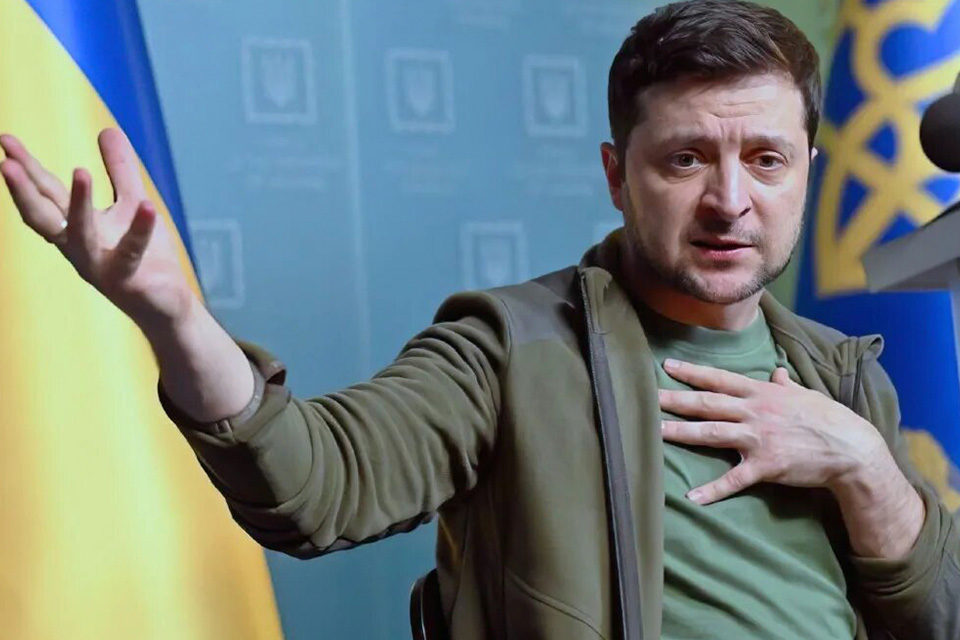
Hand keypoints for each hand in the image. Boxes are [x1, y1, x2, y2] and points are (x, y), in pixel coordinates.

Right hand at [0, 128, 195, 331]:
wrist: (167, 305)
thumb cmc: (146, 258)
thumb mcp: (131, 204)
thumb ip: (120, 171)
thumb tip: (107, 129)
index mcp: (75, 227)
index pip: (46, 193)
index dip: (26, 168)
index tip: (5, 140)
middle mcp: (79, 247)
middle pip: (44, 216)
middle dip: (24, 190)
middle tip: (5, 162)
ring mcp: (99, 266)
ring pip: (81, 235)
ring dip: (78, 204)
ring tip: (79, 171)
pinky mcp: (127, 280)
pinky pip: (131, 253)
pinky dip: (139, 230)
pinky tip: (147, 205)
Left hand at [658, 359, 889, 504]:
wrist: (851, 449)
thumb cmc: (828, 419)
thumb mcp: (805, 395)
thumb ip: (784, 385)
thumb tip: (776, 372)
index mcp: (762, 394)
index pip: (720, 379)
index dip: (693, 372)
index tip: (667, 366)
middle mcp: (755, 412)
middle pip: (708, 403)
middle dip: (676, 399)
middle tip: (648, 396)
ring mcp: (759, 439)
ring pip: (712, 433)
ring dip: (682, 432)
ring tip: (655, 431)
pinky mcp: (765, 466)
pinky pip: (733, 479)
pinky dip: (712, 490)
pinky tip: (692, 497)